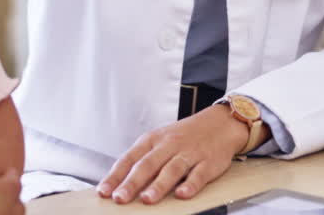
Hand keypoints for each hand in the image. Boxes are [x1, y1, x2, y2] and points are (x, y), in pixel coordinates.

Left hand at [96, 104, 253, 204]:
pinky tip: (182, 194)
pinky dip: (190, 185)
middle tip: (120, 198)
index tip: (104, 191)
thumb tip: (120, 184)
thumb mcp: (160, 141)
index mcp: (153, 140)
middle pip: (147, 165)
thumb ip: (143, 161)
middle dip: (132, 183)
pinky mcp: (208, 162)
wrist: (220, 123)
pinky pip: (198, 175)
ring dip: (158, 185)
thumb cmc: (185, 136)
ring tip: (147, 199)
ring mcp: (189, 153)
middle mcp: (169, 146)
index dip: (115, 176)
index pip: (129, 158)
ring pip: (171, 169)